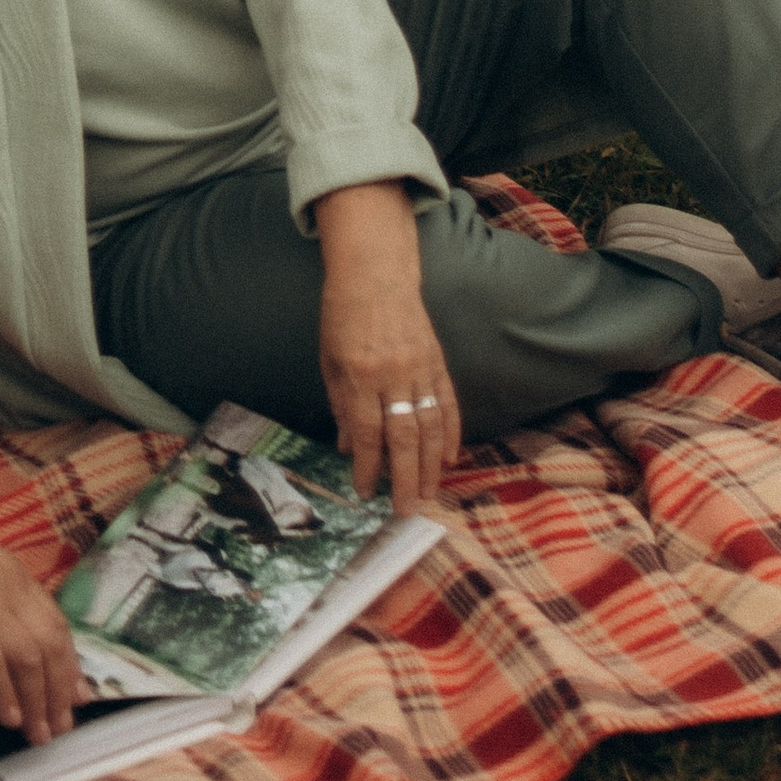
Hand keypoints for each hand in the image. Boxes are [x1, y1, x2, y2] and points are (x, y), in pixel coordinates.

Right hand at [0, 504, 81, 744]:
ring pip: (27, 656)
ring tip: (37, 732)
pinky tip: (6, 716)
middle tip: (59, 727)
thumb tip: (16, 642)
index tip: (77, 697)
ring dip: (36, 701)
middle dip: (58, 691)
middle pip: (49, 643)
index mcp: (11, 572)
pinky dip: (3, 692)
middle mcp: (5, 583)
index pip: (55, 623)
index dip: (70, 664)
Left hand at [317, 252, 456, 516]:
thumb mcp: (329, 359)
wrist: (375, 271)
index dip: (366, 466)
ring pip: (429, 426)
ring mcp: (419, 367)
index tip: (364, 491)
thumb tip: (348, 448)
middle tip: (404, 509)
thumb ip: (340, 404)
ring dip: (429, 465)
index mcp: (360, 374)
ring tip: (427, 494)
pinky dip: (450, 434)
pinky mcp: (437, 361)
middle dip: (403, 478)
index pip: (366, 432)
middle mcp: (392, 374)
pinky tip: (448, 459)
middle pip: (403, 437)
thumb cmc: (343, 314)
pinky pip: (447, 404)